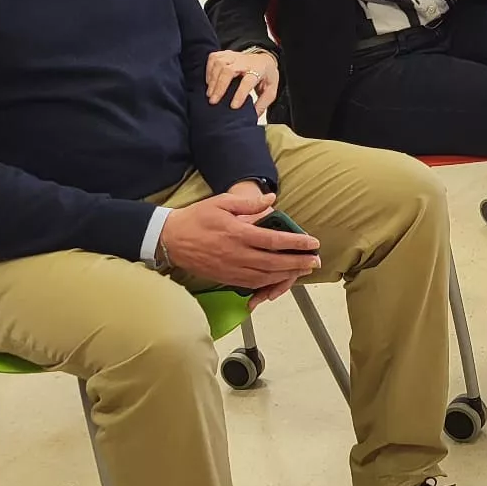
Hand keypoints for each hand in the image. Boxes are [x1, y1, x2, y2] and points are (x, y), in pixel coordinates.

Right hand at [159, 189, 320, 289]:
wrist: (170, 239)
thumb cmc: (197, 218)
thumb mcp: (222, 202)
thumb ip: (249, 204)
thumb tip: (272, 201)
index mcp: (238, 233)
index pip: (274, 240)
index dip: (296, 243)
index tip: (313, 243)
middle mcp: (237, 254)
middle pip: (274, 262)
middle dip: (298, 263)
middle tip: (316, 261)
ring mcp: (231, 269)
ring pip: (265, 276)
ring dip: (287, 275)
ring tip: (304, 271)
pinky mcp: (225, 278)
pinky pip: (252, 284)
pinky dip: (269, 284)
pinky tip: (280, 280)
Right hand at [206, 48, 278, 114]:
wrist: (264, 59)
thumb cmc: (265, 76)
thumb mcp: (270, 90)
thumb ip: (262, 104)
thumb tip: (252, 117)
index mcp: (259, 70)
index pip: (248, 81)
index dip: (240, 94)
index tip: (233, 106)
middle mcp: (245, 61)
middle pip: (229, 70)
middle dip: (220, 86)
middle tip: (213, 101)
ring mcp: (234, 56)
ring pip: (219, 64)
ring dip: (213, 80)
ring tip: (210, 94)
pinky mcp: (226, 54)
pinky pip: (213, 57)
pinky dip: (208, 69)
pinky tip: (209, 81)